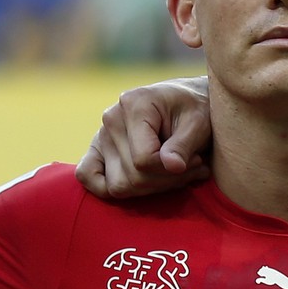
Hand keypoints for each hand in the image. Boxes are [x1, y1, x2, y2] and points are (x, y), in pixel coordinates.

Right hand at [76, 77, 210, 197]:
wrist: (189, 100)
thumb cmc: (197, 109)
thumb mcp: (199, 123)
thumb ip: (184, 145)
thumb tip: (172, 166)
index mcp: (134, 104)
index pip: (144, 160)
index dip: (174, 171)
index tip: (198, 162)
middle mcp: (111, 118)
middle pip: (131, 176)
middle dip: (169, 181)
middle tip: (195, 169)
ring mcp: (101, 134)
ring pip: (117, 185)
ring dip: (152, 188)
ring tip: (179, 172)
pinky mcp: (97, 148)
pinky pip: (88, 176)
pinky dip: (110, 188)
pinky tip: (144, 182)